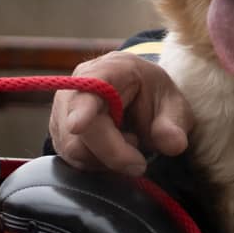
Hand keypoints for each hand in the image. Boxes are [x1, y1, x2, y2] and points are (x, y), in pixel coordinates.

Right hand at [50, 50, 193, 175]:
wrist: (139, 98)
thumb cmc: (154, 97)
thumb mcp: (174, 107)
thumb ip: (173, 125)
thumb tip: (173, 144)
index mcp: (111, 69)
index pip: (90, 87)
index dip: (82, 109)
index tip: (78, 126)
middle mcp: (78, 85)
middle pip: (81, 128)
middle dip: (112, 153)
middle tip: (139, 162)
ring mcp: (63, 107)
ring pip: (73, 148)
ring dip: (104, 160)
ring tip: (126, 145)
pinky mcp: (58, 129)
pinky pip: (70, 157)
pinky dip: (95, 163)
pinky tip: (112, 152)